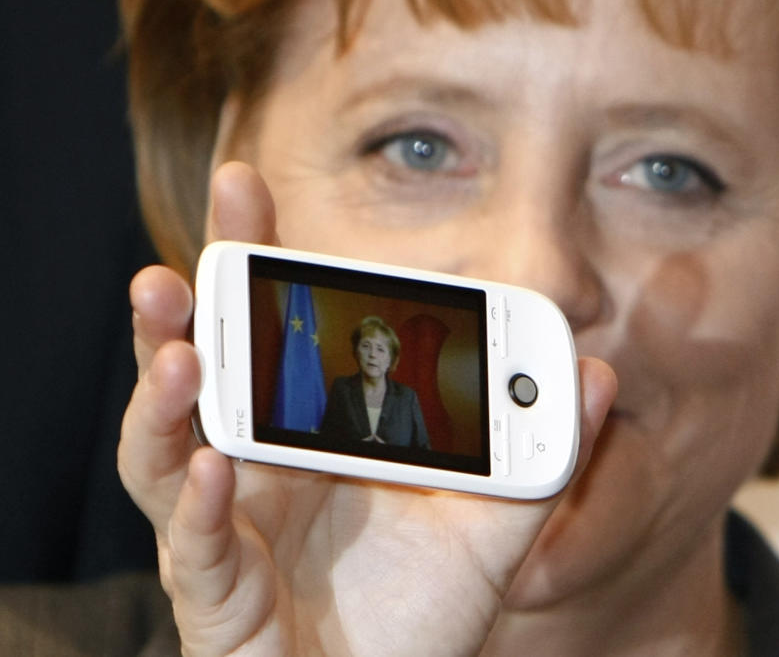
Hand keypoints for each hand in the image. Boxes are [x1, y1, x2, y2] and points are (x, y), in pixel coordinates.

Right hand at [119, 161, 616, 655]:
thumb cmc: (422, 610)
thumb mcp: (491, 525)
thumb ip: (538, 455)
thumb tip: (593, 373)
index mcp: (312, 430)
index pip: (277, 330)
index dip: (256, 262)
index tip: (248, 190)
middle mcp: (256, 464)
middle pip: (202, 372)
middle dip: (184, 310)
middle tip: (185, 256)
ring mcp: (226, 527)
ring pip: (165, 451)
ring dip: (165, 399)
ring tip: (180, 354)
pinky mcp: (217, 595)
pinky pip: (195, 546)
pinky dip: (202, 505)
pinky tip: (220, 467)